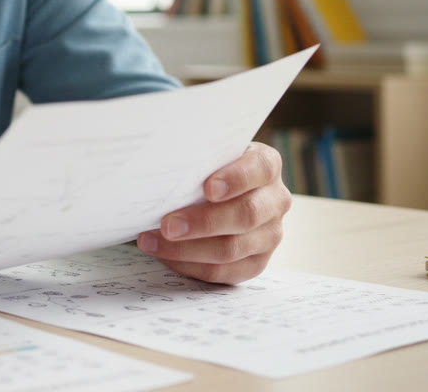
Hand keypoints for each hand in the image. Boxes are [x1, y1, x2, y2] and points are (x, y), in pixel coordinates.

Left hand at [136, 142, 290, 283]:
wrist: (214, 192)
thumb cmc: (204, 169)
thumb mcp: (205, 155)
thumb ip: (194, 158)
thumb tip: (158, 167)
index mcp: (266, 165)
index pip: (259, 168)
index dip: (236, 179)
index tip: (208, 188)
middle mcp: (275, 200)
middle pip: (246, 215)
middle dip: (203, 222)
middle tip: (168, 226)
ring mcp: (269, 234)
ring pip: (232, 249)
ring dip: (187, 249)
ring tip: (152, 242)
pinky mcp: (256, 262)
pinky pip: (224, 272)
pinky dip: (190, 265)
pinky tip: (165, 256)